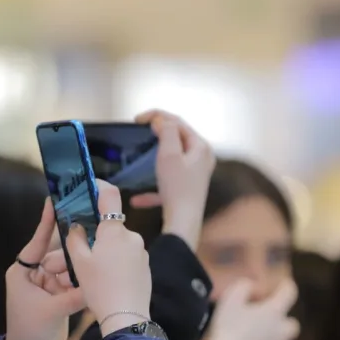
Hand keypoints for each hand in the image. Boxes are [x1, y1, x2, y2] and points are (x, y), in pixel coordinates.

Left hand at [3, 200, 84, 339]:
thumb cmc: (31, 332)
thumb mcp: (52, 312)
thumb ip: (75, 297)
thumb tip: (97, 284)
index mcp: (22, 272)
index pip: (36, 243)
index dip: (46, 223)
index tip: (54, 201)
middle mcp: (33, 274)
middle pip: (55, 252)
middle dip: (72, 246)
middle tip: (90, 229)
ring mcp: (46, 284)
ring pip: (68, 266)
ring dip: (80, 265)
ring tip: (97, 253)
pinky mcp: (58, 295)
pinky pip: (73, 280)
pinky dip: (82, 278)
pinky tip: (97, 271)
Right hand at [67, 181, 151, 336]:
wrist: (127, 318)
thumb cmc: (100, 289)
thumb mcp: (79, 263)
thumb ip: (75, 238)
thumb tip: (76, 226)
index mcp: (115, 231)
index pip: (109, 195)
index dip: (98, 185)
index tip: (89, 184)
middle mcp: (132, 236)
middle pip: (109, 228)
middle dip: (93, 236)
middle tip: (77, 252)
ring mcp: (141, 252)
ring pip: (117, 245)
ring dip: (103, 253)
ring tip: (89, 273)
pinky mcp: (145, 266)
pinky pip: (127, 258)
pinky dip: (115, 263)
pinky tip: (105, 281)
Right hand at [129, 110, 215, 250]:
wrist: (183, 223)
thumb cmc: (177, 188)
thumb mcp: (169, 154)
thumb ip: (166, 132)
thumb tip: (162, 120)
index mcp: (200, 147)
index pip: (178, 122)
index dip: (157, 115)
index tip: (137, 119)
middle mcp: (202, 159)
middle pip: (177, 138)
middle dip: (157, 133)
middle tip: (140, 132)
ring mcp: (195, 176)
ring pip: (172, 160)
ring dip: (154, 159)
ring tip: (140, 155)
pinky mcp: (187, 191)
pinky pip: (167, 183)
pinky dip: (153, 188)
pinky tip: (137, 199)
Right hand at [202, 278, 299, 339]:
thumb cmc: (228, 328)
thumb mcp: (230, 298)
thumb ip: (245, 286)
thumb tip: (254, 286)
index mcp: (274, 312)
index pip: (289, 293)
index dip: (287, 286)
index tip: (284, 283)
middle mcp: (282, 331)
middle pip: (293, 323)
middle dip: (283, 319)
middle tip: (267, 319)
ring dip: (275, 338)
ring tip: (258, 338)